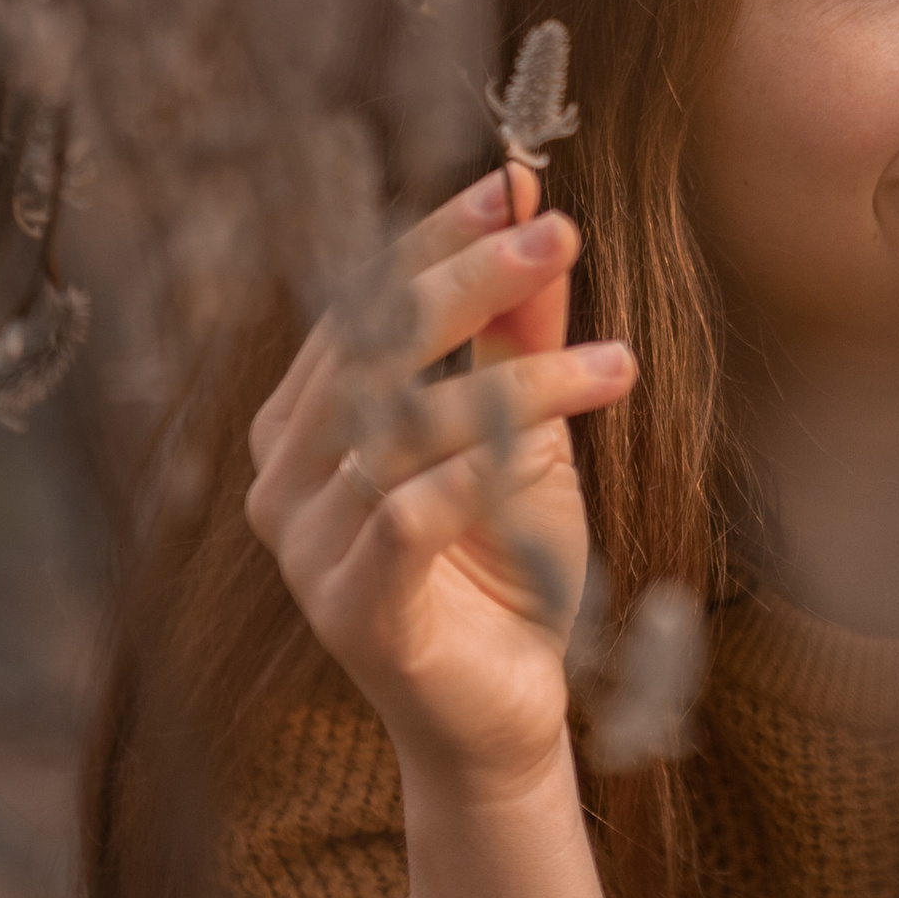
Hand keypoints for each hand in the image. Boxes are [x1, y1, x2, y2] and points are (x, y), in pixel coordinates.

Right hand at [246, 164, 636, 804]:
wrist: (508, 715)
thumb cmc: (507, 570)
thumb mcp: (523, 435)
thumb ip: (516, 334)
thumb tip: (536, 211)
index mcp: (306, 422)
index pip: (360, 303)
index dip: (432, 239)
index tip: (514, 183)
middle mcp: (285, 476)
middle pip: (368, 350)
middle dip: (465, 280)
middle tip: (554, 233)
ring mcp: (307, 547)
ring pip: (401, 429)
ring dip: (516, 383)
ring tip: (613, 362)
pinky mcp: (353, 608)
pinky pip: (409, 515)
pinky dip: (481, 472)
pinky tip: (550, 450)